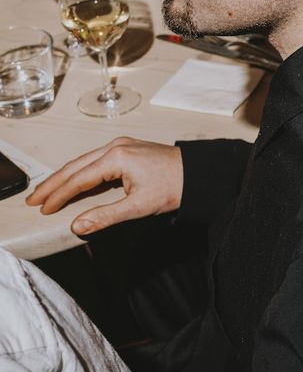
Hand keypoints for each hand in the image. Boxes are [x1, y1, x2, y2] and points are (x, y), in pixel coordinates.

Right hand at [26, 138, 182, 234]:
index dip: (59, 195)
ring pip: (84, 161)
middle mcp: (116, 146)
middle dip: (53, 183)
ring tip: (46, 191)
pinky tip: (73, 180)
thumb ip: (107, 216)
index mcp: (117, 157)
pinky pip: (96, 159)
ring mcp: (123, 144)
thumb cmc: (175, 187)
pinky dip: (80, 171)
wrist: (201, 173)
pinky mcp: (129, 148)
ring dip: (64, 176)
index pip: (79, 178)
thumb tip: (77, 226)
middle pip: (76, 166)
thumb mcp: (140, 206)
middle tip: (33, 200)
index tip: (43, 209)